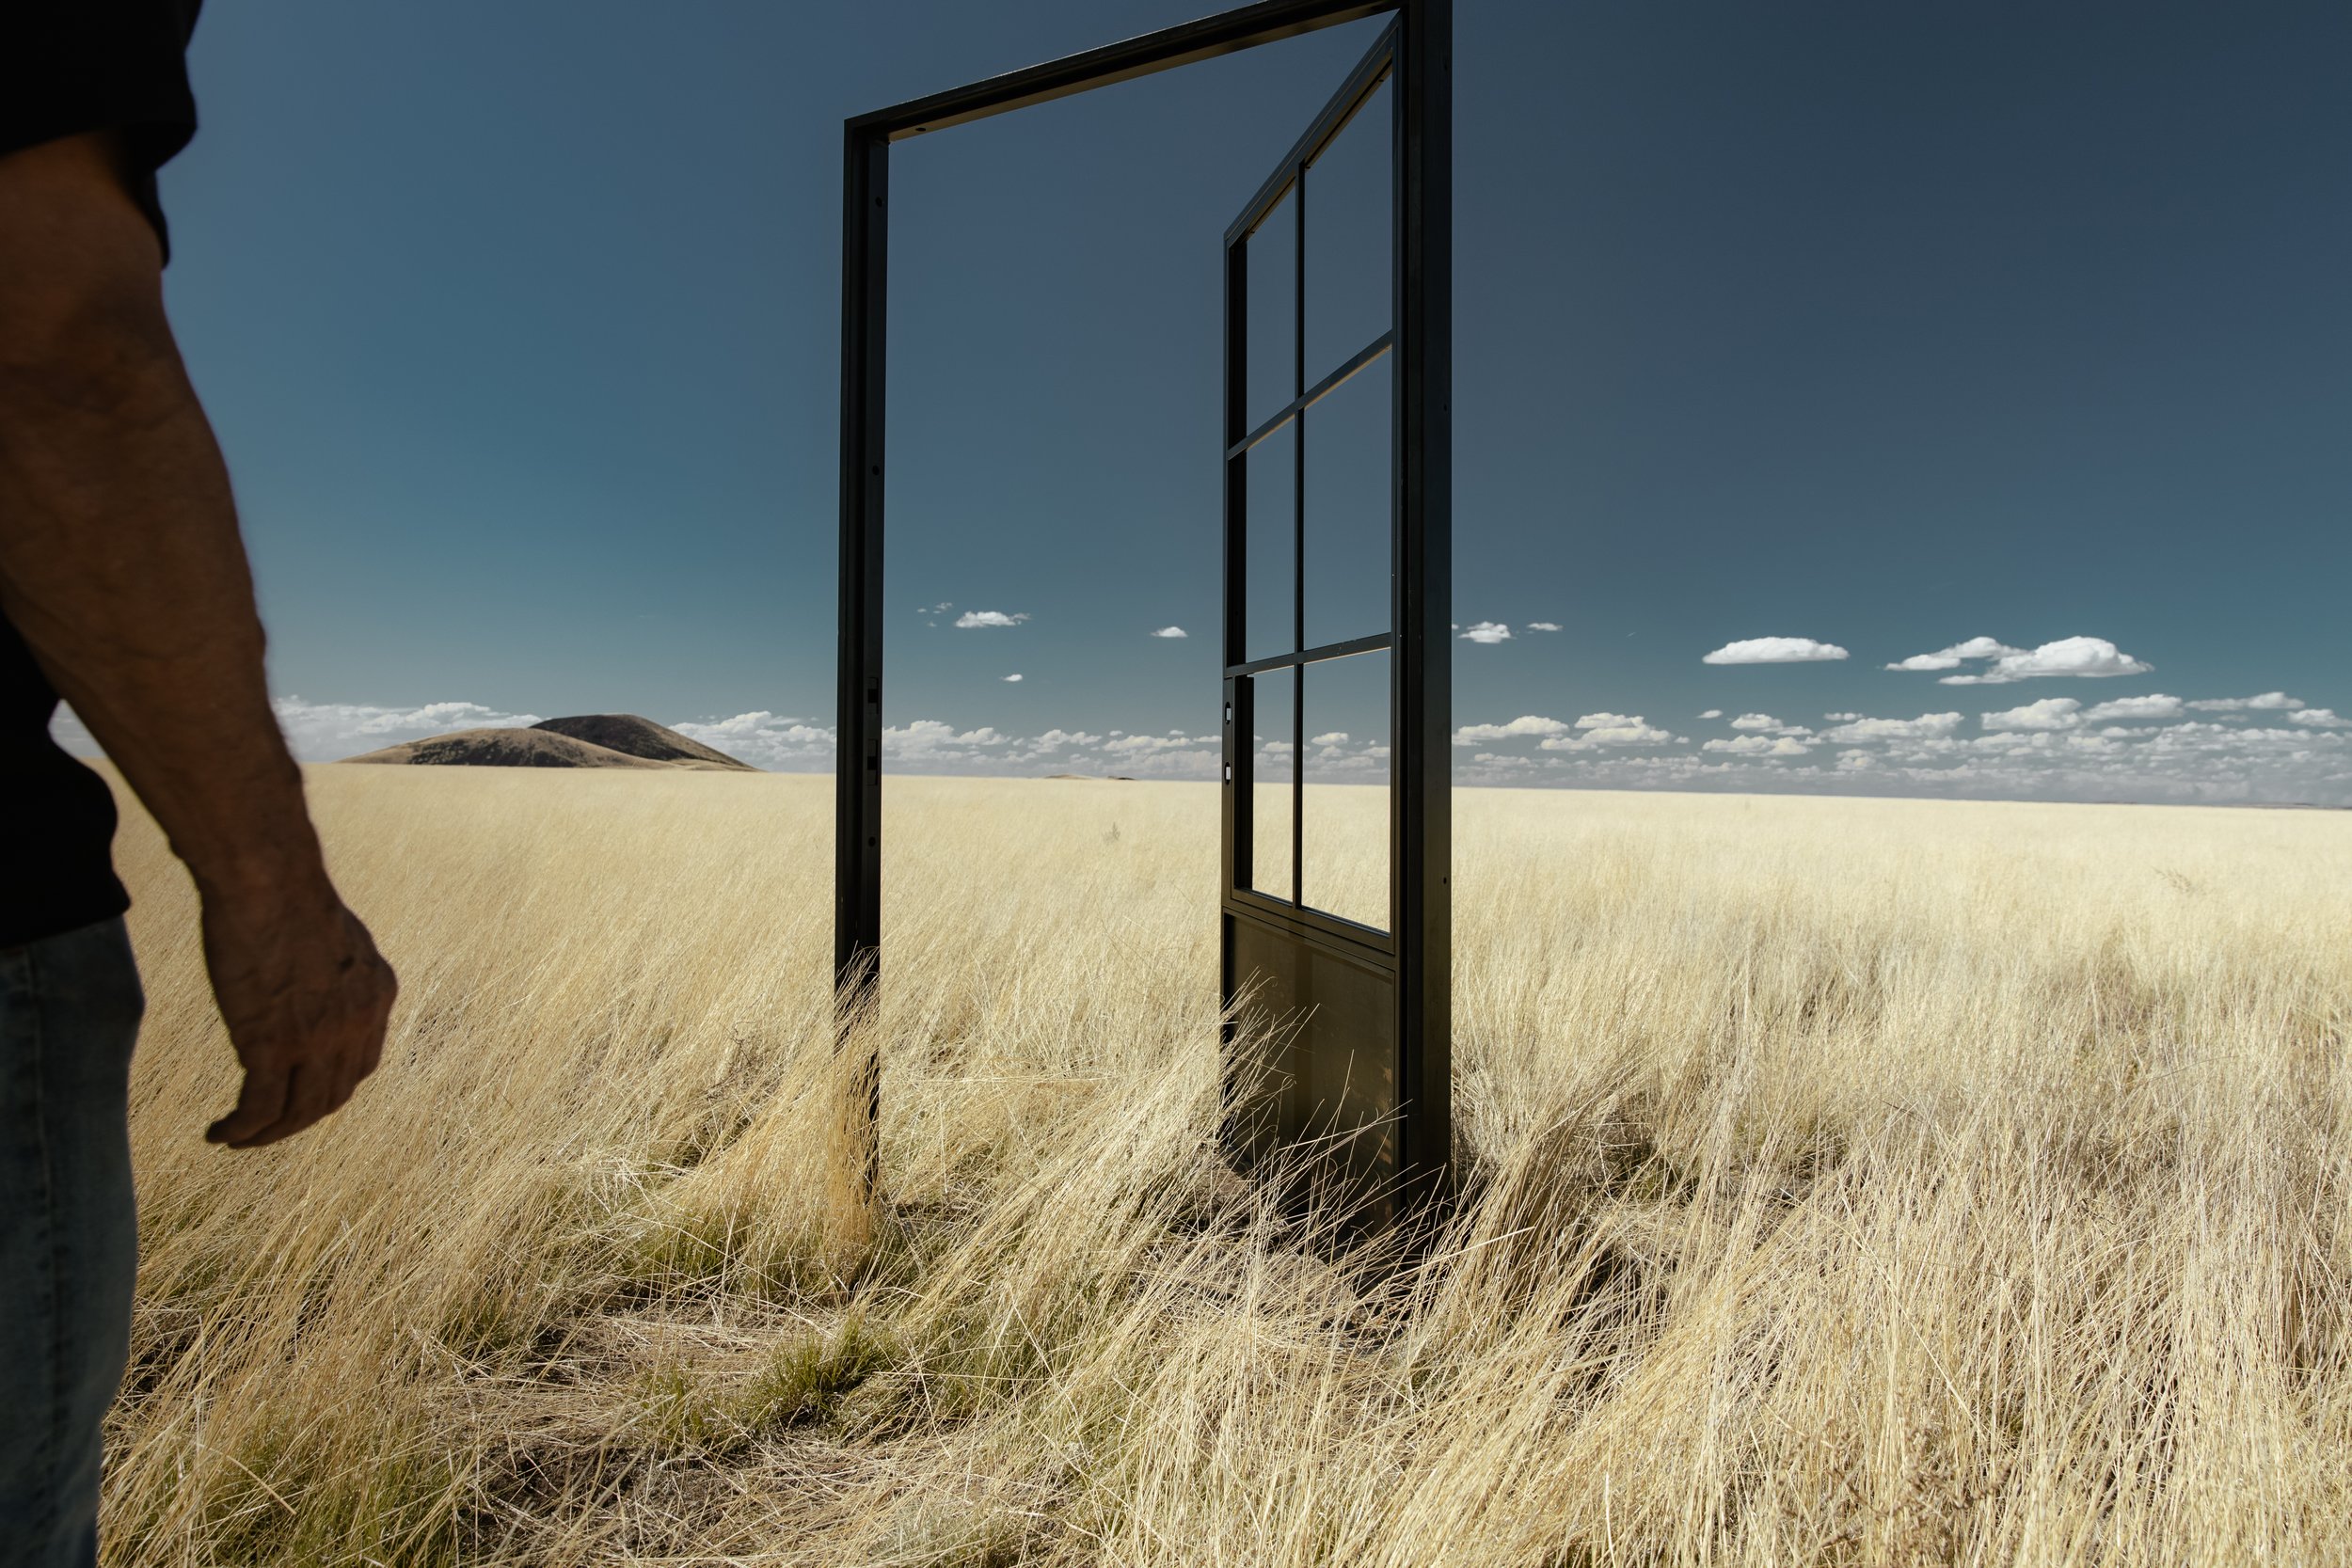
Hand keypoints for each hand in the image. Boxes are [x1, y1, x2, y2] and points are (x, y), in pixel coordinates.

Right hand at [199, 876, 397, 1147]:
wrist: (268, 880)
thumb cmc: (287, 893)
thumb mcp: (335, 934)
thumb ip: (334, 966)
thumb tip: (314, 977)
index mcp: (377, 993)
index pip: (361, 1064)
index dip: (329, 1087)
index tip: (299, 1094)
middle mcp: (357, 1022)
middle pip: (333, 1096)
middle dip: (298, 1119)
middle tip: (265, 1127)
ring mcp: (317, 1038)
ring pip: (299, 1111)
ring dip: (267, 1134)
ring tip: (237, 1138)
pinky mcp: (272, 1044)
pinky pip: (260, 1107)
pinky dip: (242, 1128)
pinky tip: (221, 1133)